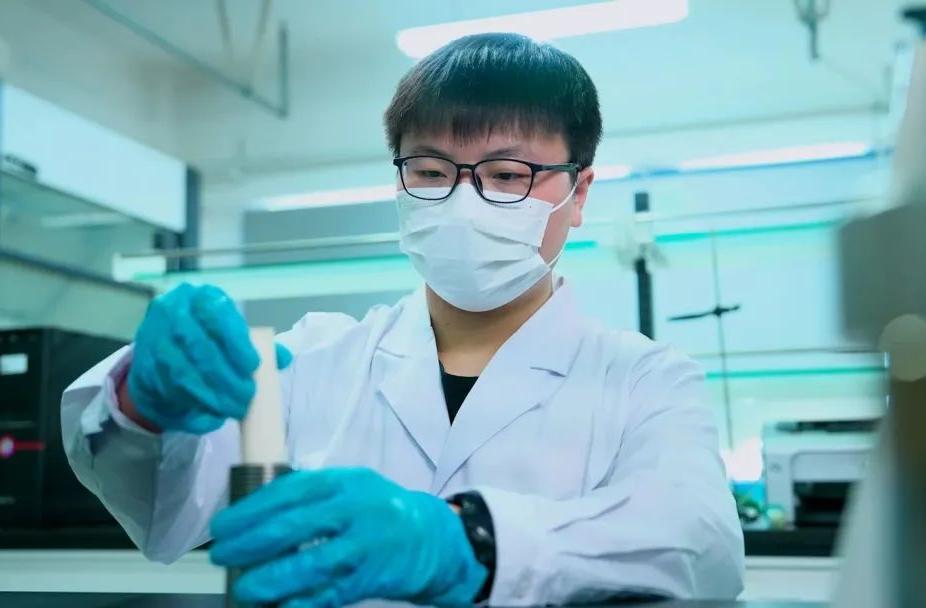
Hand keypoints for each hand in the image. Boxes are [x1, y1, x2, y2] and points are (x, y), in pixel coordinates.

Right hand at [126, 283, 291, 433]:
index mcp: (196, 297)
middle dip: (227, 377)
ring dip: (213, 396)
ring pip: (185, 373)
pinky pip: (172, 391)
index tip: (253, 366)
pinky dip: (196, 405)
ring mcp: (153, 340)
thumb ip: (256, 343)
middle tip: (247, 396)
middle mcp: (170, 313)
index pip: (216, 315)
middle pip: (200, 348)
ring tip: (235, 409)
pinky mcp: (143, 368)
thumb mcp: (229, 332)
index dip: (236, 343)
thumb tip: (283, 357)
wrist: (158, 353)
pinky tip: (214, 413)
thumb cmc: (205, 339)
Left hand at [209, 468, 486, 606]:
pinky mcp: (370, 579)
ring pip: (309, 565)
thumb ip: (312, 495)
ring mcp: (364, 546)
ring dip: (270, 579)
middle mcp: (355, 510)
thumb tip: (255, 509)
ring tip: (243, 587)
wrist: (430, 539)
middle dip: (249, 543)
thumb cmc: (379, 511)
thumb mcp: (351, 488)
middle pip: (293, 526)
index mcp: (345, 482)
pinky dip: (300, 602)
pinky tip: (278, 606)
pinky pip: (328, 594)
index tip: (222, 525)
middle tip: (221, 554)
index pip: (289, 492)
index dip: (251, 510)